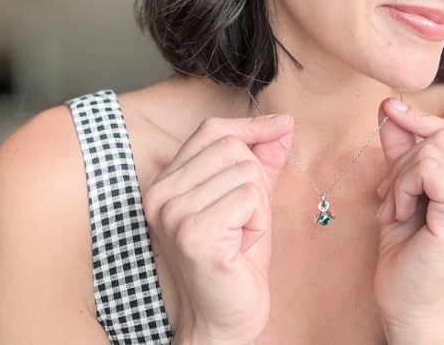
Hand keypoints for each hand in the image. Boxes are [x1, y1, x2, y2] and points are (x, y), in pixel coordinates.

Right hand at [143, 113, 293, 344]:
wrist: (224, 319)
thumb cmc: (235, 261)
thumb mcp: (250, 199)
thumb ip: (263, 160)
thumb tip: (283, 124)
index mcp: (165, 183)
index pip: (211, 130)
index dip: (250, 127)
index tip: (282, 127)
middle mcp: (160, 195)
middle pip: (232, 148)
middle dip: (255, 180)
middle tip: (244, 219)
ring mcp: (174, 214)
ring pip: (246, 172)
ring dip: (258, 206)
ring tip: (240, 235)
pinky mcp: (196, 234)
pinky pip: (251, 198)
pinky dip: (259, 222)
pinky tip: (242, 246)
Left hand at [374, 98, 443, 341]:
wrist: (408, 303)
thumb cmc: (409, 250)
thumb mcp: (404, 187)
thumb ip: (403, 147)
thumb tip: (390, 103)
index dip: (420, 122)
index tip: (389, 112)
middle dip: (404, 160)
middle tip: (389, 197)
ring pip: (433, 149)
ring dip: (399, 177)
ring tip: (393, 211)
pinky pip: (428, 168)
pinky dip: (402, 187)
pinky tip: (398, 216)